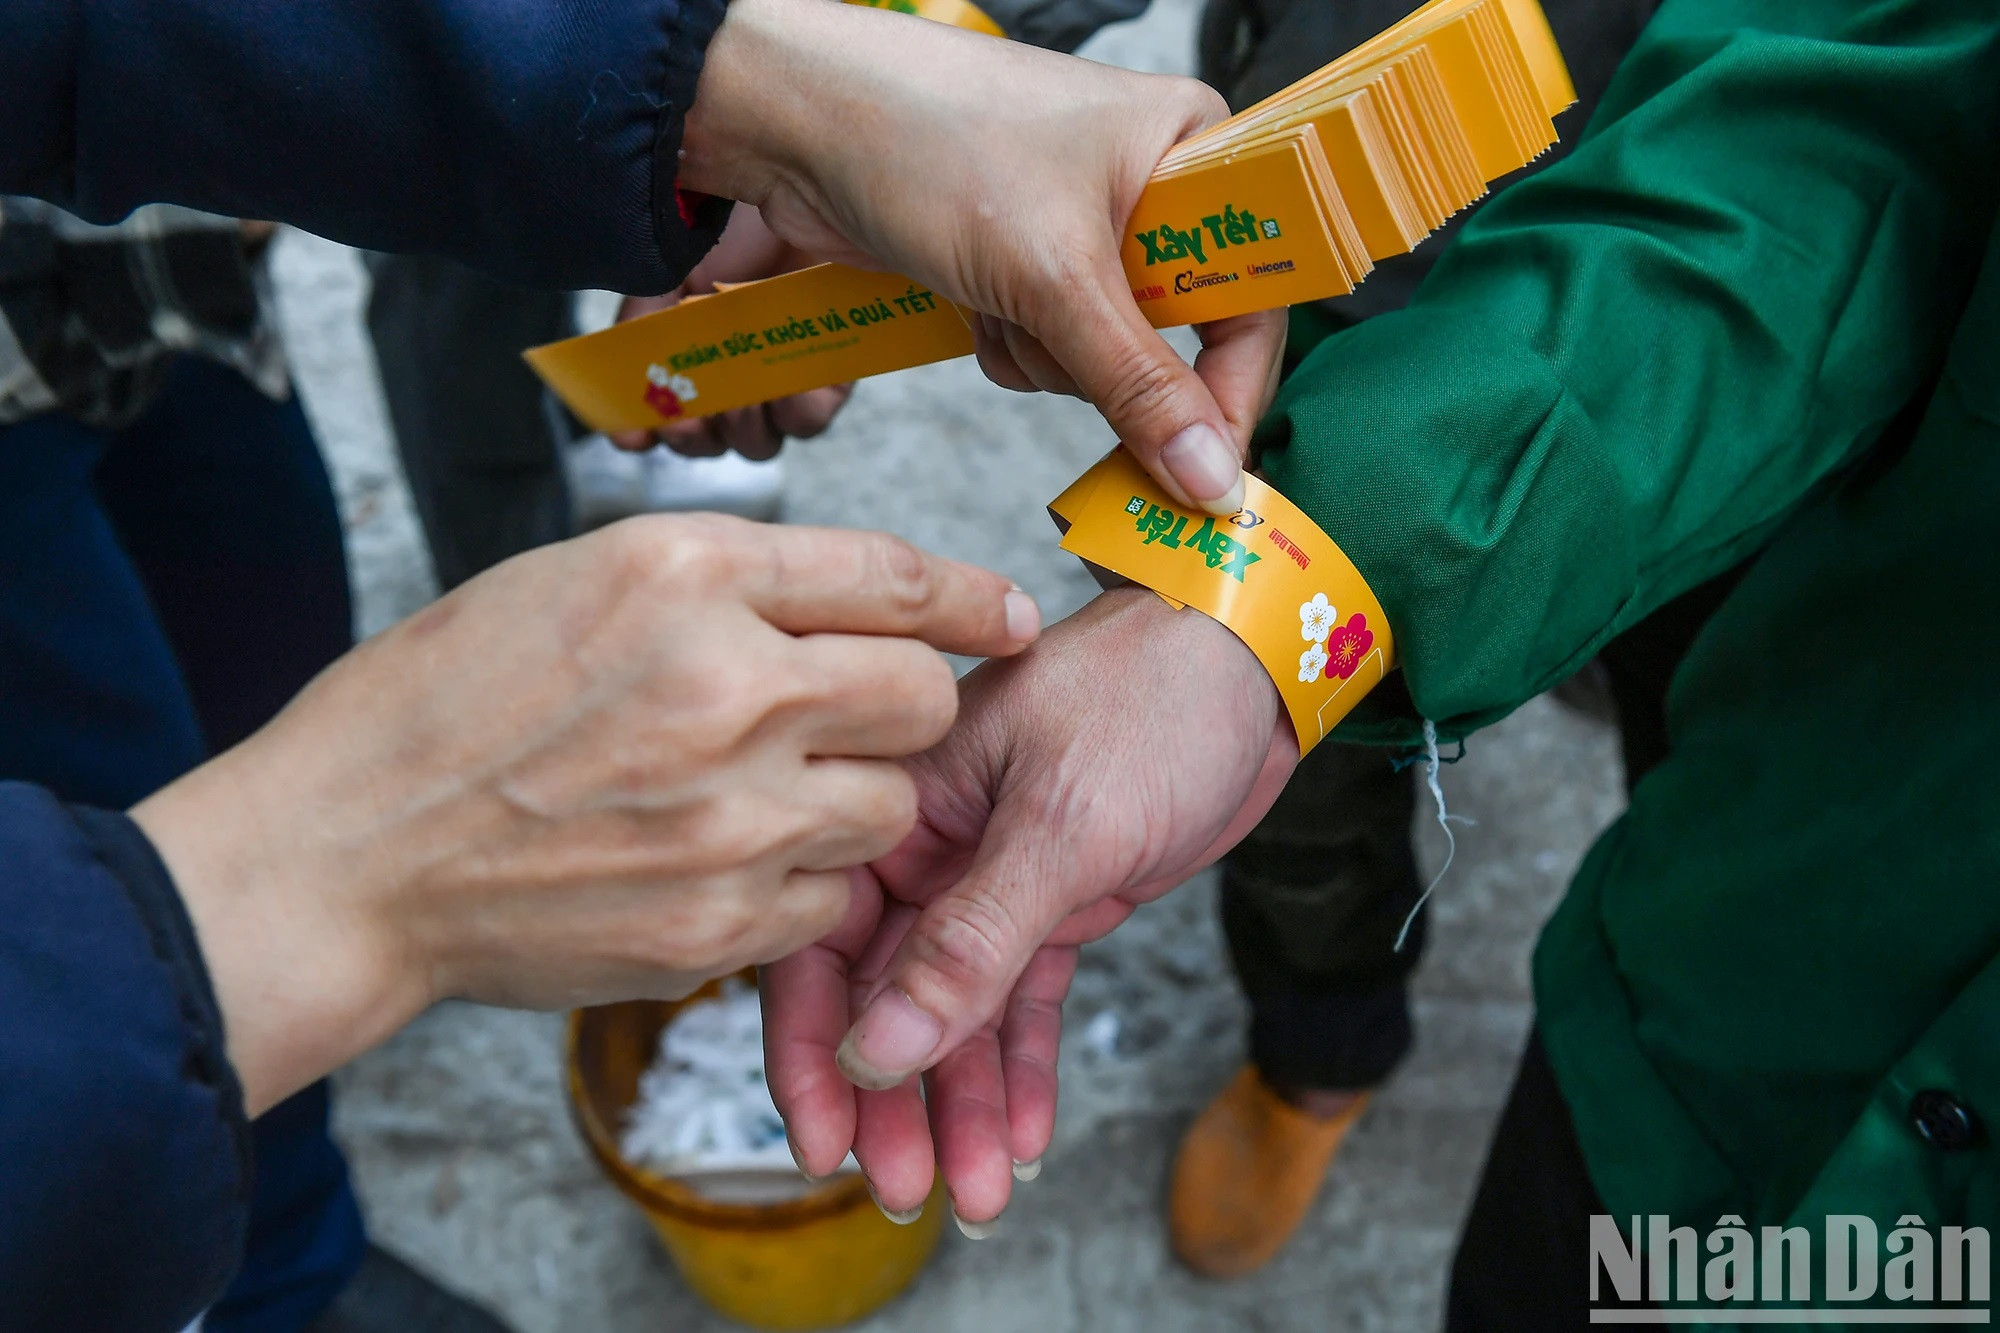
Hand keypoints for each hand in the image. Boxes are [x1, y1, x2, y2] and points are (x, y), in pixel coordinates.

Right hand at [132, 516, 1040, 1115]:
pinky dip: (801, 883)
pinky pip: (831, 897)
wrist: (348, 857)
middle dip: (910, 702)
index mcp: (685, 575)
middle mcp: (727, 687)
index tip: (1005, 613)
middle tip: (858, 714)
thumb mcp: (573, 580)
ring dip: (855, 797)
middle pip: (924, 695)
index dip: (967, 596)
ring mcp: (731, 815)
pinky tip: (724, 863)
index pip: (891, 574)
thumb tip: (849, 598)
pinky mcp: (720, 921)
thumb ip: (721, 582)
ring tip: (764, 795)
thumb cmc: (443, 707)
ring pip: (892, 804)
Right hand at [611, 206, 851, 459]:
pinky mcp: (829, 375)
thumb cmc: (733, 229)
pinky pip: (808, 421)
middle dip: (692, 436)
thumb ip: (638, 330)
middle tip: (692, 410)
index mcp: (688, 353)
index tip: (633, 434)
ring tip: (741, 391)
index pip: (660, 415)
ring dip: (739, 428)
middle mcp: (734, 374)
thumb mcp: (669, 274)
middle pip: (708, 442)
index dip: (642, 432)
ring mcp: (780, 378)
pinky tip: (783, 383)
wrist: (801, 191)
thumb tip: (614, 390)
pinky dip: (791, 411)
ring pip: (756, 442)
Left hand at [682, 0, 1287, 514]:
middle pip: (1177, 337)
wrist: (792, 118)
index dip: (1231, 388)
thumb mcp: (1052, 271)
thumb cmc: (926, 135)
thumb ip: (1139, 385)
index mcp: (1193, 146)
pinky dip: (1003, 343)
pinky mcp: (1019, 264)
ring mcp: (1080, 230)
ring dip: (1040, 352)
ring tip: (993, 292)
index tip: (1206, 469)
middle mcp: (1148, 186)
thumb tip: (1210, 479)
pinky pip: (1043, 349)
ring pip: (1101, 358)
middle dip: (1101, 358)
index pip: (1257, 294)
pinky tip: (967, 300)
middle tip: (1054, 333)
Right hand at [764, 588, 1292, 1226]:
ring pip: (959, 1015)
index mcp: (900, 802)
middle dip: (895, 1100)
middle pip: (887, 997)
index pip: (823, 940)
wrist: (1257, 664)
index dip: (815, 1047)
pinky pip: (1024, 1004)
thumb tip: (879, 1047)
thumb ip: (970, 940)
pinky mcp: (1058, 903)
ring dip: (964, 1104)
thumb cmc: (1153, 697)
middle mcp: (930, 847)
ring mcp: (993, 879)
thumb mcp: (1061, 822)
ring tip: (977, 1194)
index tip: (824, 1141)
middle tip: (906, 1190)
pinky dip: (1025, 1069)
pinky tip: (1025, 1136)